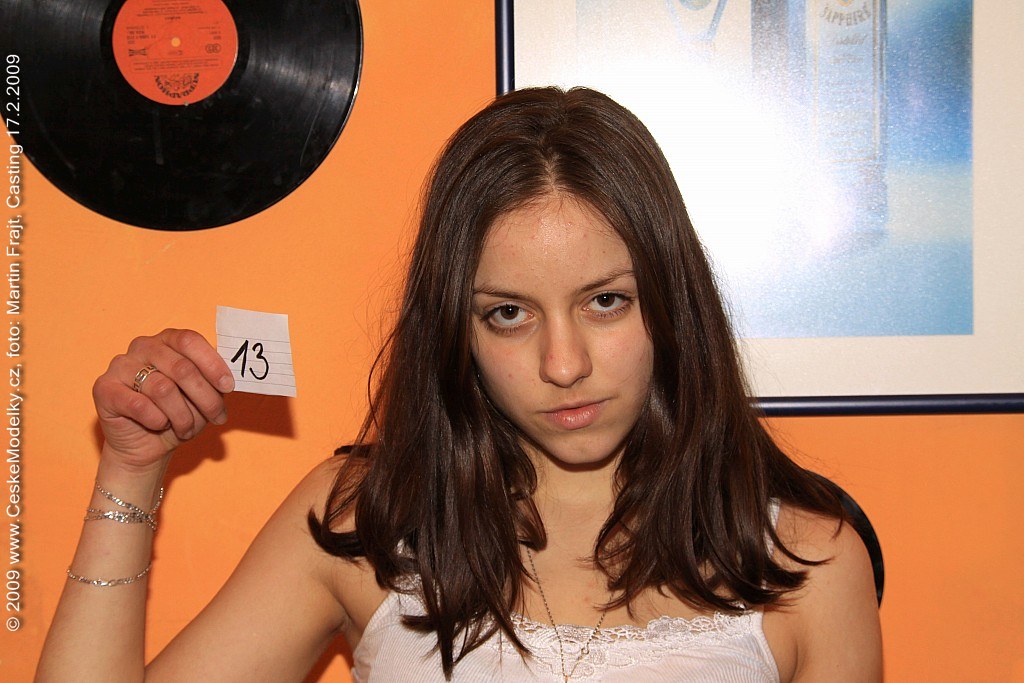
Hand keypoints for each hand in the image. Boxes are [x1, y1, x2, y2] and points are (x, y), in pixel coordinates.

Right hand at [92, 329, 234, 471]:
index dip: (212, 364)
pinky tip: (159, 425)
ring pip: (163, 389)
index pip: (190, 340)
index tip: (228, 387)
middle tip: (217, 417)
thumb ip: (213, 383)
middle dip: (205, 398)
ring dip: (182, 416)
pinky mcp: (104, 388)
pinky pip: (139, 405)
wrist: (145, 445)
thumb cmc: (177, 415)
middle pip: (181, 368)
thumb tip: (228, 381)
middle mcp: (143, 346)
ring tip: (186, 428)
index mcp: (168, 340)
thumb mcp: (202, 397)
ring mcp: (120, 365)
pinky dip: (157, 420)